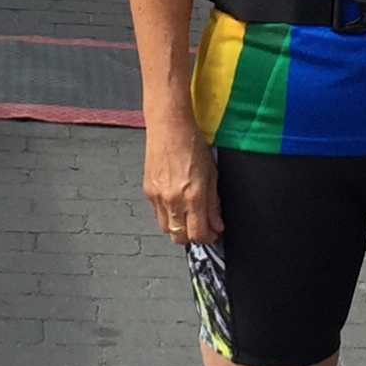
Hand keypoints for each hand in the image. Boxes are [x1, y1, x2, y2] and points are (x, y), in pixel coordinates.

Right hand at [143, 110, 222, 247]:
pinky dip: (168, 216)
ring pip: (167, 229)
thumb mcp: (212, 174)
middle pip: (180, 238)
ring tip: (189, 215)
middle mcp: (173, 200)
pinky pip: (158, 214)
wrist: (169, 128)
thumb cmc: (192, 145)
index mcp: (193, 196)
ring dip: (179, 228)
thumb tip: (216, 224)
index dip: (208, 237)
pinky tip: (177, 203)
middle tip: (202, 227)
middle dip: (193, 236)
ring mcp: (158, 197)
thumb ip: (213, 203)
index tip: (213, 232)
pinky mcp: (148, 192)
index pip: (198, 234)